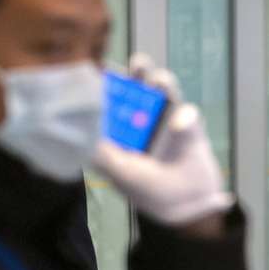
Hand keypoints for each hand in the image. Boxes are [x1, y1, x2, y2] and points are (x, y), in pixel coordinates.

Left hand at [92, 53, 233, 226]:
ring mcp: (167, 119)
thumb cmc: (150, 191)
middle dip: (135, 72)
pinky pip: (189, 113)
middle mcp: (143, 119)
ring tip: (158, 79)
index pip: (110, 99)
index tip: (97, 68)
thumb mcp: (120, 173)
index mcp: (121, 129)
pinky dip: (185, 117)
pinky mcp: (190, 125)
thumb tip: (78, 132)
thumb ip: (101, 153)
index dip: (105, 83)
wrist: (191, 205)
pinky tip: (179, 126)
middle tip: (134, 64)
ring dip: (161, 80)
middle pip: (138, 86)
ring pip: (163, 90)